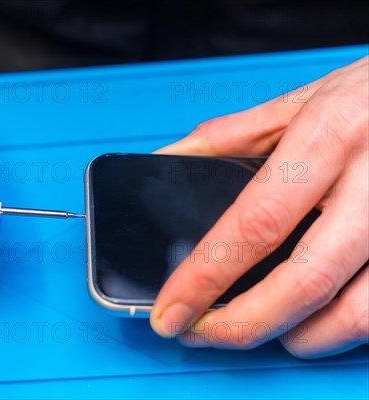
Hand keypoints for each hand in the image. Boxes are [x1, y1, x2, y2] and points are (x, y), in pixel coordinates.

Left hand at [150, 57, 367, 357]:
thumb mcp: (299, 101)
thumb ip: (229, 136)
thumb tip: (167, 159)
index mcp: (330, 138)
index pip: (256, 222)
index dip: (205, 276)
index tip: (172, 309)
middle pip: (304, 282)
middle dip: (241, 325)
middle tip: (200, 332)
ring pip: (355, 314)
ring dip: (294, 335)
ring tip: (254, 324)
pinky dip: (338, 328)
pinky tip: (310, 316)